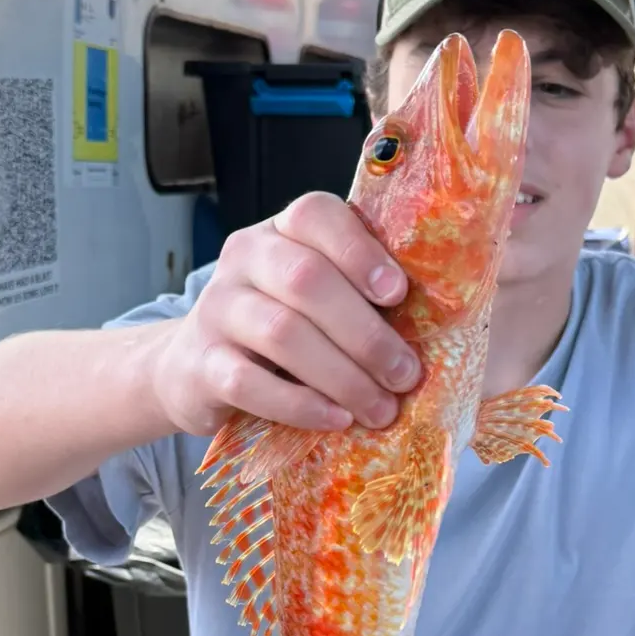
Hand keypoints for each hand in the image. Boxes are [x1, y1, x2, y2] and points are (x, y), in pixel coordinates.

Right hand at [149, 192, 421, 438]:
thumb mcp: (318, 297)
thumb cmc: (283, 327)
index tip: (399, 294)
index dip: (359, 251)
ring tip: (380, 408)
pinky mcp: (200, 364)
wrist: (196, 368)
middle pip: (306, 280)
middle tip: (405, 375)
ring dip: (342, 376)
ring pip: (282, 332)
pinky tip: (336, 420)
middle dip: (366, 333)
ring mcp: (217, 309)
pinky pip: (249, 382)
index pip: (315, 215)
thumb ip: (361, 293)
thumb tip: (438, 321)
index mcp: (282, 231)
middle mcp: (245, 258)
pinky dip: (300, 405)